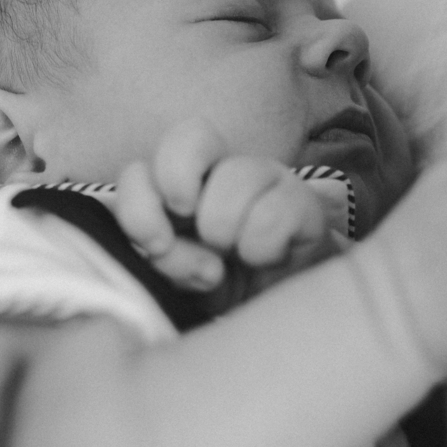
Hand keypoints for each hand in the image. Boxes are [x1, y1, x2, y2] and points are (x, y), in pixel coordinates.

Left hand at [114, 119, 349, 296]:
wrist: (284, 309)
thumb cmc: (226, 288)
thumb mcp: (182, 280)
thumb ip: (162, 257)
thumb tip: (164, 246)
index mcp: (182, 188)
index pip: (143, 168)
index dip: (141, 204)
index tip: (156, 246)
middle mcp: (223, 171)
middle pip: (191, 136)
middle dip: (179, 186)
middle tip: (192, 233)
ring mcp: (268, 179)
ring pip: (236, 175)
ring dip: (225, 230)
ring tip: (237, 257)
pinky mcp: (306, 203)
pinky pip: (274, 211)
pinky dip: (262, 247)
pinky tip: (267, 260)